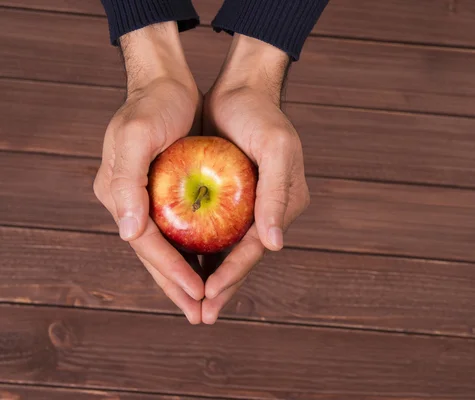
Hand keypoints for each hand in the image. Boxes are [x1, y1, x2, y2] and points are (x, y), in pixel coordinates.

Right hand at [93, 22, 204, 323]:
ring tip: (207, 304)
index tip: (200, 294)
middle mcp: (129, 204)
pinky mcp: (164, 194)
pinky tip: (211, 265)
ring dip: (186, 276)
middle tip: (202, 316)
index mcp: (118, 196)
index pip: (148, 245)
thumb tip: (129, 233)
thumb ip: (126, 182)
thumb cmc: (152, 105)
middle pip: (156, 256)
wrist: (163, 82)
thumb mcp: (135, 134)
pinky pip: (180, 232)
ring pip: (169, 249)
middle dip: (178, 287)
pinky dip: (194, 251)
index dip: (172, 272)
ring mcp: (147, 200)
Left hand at [201, 34, 310, 323]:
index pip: (255, 249)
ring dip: (211, 276)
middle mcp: (269, 212)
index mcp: (284, 205)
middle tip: (201, 317)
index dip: (233, 273)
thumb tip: (276, 245)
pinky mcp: (232, 200)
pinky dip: (202, 251)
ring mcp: (250, 207)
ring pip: (228, 250)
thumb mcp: (276, 149)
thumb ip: (277, 195)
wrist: (241, 91)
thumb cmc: (261, 117)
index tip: (208, 295)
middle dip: (222, 287)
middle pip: (242, 257)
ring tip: (194, 306)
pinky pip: (216, 232)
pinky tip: (185, 267)